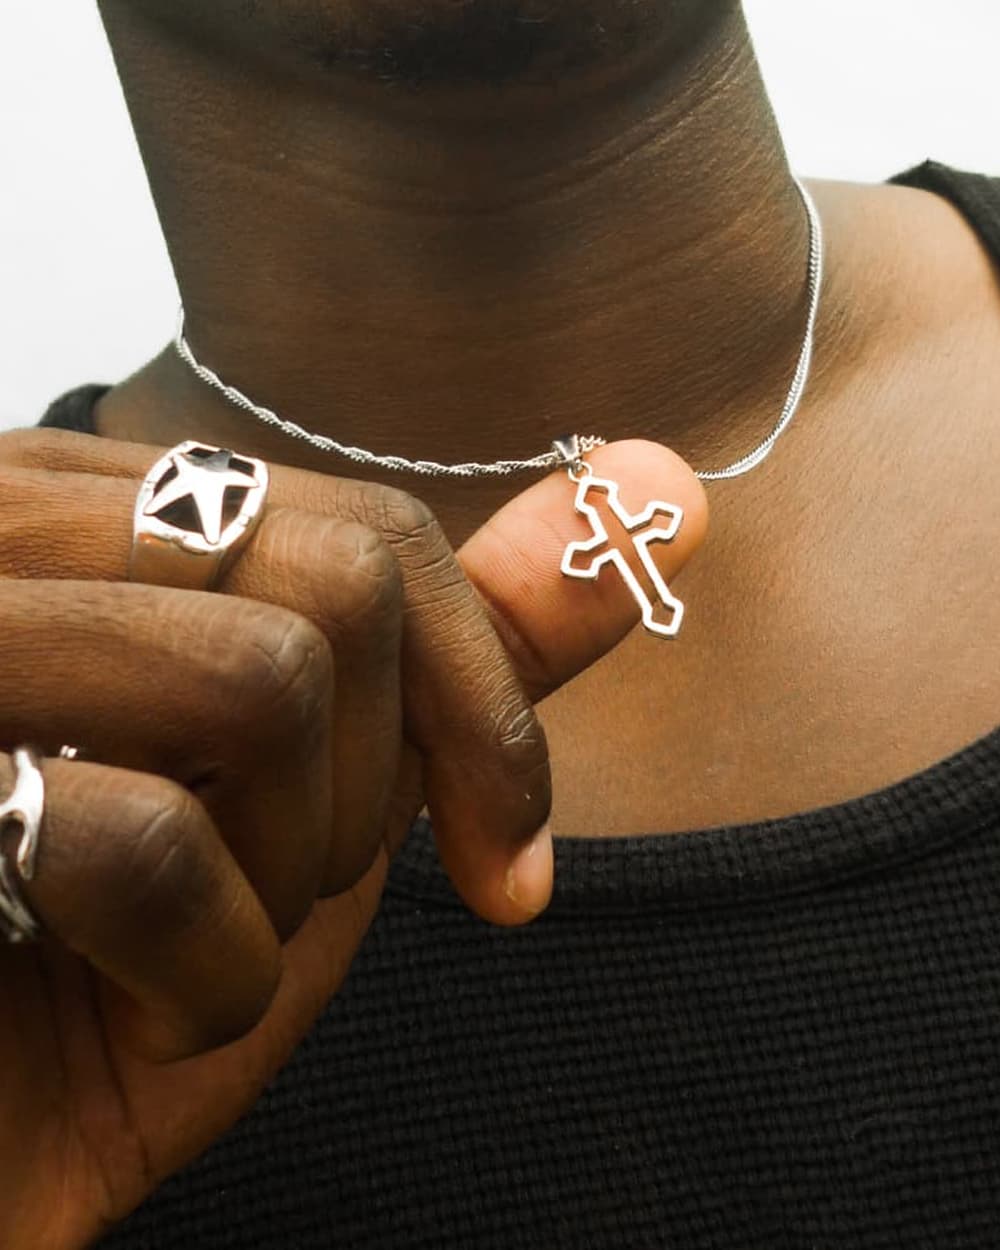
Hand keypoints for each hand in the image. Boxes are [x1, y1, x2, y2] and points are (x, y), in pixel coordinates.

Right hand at [0, 428, 705, 1246]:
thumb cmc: (136, 964)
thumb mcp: (331, 798)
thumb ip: (479, 642)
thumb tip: (668, 482)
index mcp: (108, 519)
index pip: (374, 532)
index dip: (478, 703)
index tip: (509, 855)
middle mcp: (14, 532)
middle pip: (343, 578)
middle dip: (374, 793)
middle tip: (284, 901)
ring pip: (267, 678)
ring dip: (291, 877)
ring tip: (195, 944)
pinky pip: (154, 841)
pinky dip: (203, 980)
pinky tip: (124, 1009)